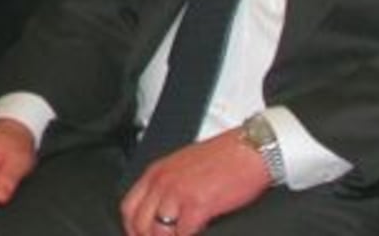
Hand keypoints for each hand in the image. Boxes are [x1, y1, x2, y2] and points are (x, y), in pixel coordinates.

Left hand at [119, 128, 270, 235]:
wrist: (250, 150)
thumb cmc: (224, 157)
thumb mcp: (183, 165)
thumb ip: (168, 185)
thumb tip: (162, 211)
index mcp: (157, 172)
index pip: (129, 207)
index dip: (132, 228)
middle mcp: (163, 182)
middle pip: (138, 222)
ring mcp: (179, 193)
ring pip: (157, 231)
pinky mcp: (198, 205)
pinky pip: (182, 233)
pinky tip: (195, 234)